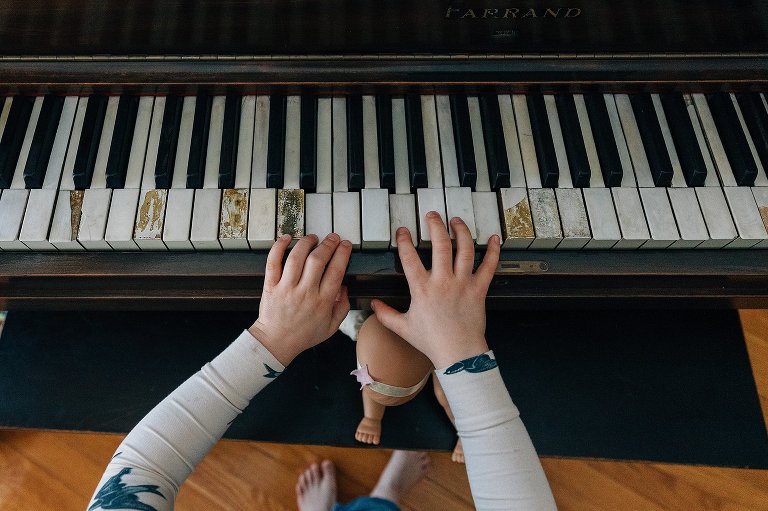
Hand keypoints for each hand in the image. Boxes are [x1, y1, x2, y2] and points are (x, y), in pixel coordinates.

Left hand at [249, 233, 351, 365]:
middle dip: (328, 244)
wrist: (276, 342)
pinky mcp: (271, 286)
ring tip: (313, 238)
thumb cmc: (304, 335)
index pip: (336, 271)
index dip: (342, 254)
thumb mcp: (332, 326)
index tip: (345, 245)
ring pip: (296, 257)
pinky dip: (278, 247)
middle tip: (332, 237)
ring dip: (306, 242)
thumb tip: (344, 286)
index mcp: (322, 302)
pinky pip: (273, 262)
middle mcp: (305, 292)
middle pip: (318, 260)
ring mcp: (286, 288)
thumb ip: (342, 306)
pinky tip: (286, 238)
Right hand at [371, 212, 499, 367]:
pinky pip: (488, 267)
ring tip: (456, 221)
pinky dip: (492, 251)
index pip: (409, 257)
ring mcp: (462, 284)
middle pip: (440, 245)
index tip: (402, 231)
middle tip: (431, 216)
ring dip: (460, 231)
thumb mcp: (403, 328)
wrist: (458, 354)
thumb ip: (386, 314)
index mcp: (422, 289)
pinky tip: (493, 238)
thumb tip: (373, 304)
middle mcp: (442, 282)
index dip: (404, 241)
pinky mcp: (478, 289)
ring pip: (464, 250)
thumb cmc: (431, 341)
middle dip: (435, 225)